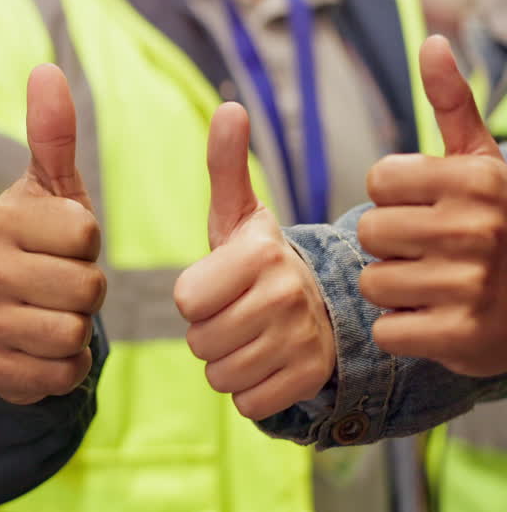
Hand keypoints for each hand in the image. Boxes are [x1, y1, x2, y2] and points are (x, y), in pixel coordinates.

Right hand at [0, 64, 103, 404]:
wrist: (9, 314)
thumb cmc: (44, 242)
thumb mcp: (54, 189)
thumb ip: (52, 133)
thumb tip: (46, 68)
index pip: (85, 234)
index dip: (89, 243)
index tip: (66, 244)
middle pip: (86, 288)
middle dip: (88, 291)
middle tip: (62, 283)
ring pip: (75, 333)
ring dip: (79, 328)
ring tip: (55, 313)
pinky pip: (62, 373)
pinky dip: (67, 365)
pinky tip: (46, 346)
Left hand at [174, 103, 334, 419]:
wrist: (327, 309)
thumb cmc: (261, 263)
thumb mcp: (239, 216)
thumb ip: (226, 166)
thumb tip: (230, 107)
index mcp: (259, 254)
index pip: (186, 300)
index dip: (194, 298)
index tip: (219, 285)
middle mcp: (285, 296)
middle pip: (200, 342)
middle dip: (208, 334)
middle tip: (236, 314)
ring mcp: (302, 341)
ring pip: (221, 376)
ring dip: (227, 364)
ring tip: (251, 337)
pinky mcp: (310, 379)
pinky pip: (247, 404)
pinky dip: (250, 392)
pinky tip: (267, 364)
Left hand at [358, 35, 506, 375]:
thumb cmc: (502, 226)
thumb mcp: (483, 163)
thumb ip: (452, 104)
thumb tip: (431, 42)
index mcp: (476, 180)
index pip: (379, 181)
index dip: (397, 199)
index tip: (432, 210)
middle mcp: (476, 229)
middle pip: (370, 232)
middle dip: (393, 246)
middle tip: (435, 253)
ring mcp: (470, 284)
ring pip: (374, 282)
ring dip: (397, 289)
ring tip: (439, 287)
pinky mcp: (461, 336)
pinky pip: (387, 329)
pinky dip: (405, 331)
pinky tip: (439, 320)